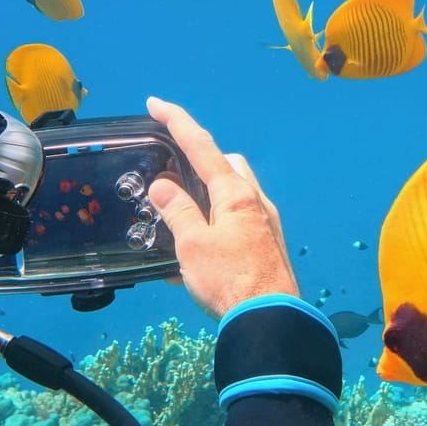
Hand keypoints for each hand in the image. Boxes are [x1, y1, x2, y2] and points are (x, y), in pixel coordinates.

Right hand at [145, 96, 297, 319]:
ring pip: (236, 193)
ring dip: (209, 195)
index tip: (155, 104)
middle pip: (227, 165)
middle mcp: (256, 202)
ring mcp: (266, 224)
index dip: (177, 122)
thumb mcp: (192, 245)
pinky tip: (198, 251)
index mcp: (236, 194)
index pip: (202, 146)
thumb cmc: (230, 280)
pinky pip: (239, 222)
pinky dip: (217, 224)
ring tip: (182, 216)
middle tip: (174, 172)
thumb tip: (163, 185)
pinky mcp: (269, 247)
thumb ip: (176, 211)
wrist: (271, 321)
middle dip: (201, 160)